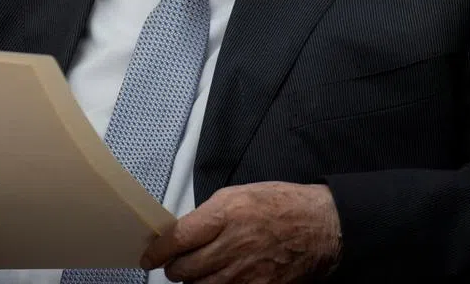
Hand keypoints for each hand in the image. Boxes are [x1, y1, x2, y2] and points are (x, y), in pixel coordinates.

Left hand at [140, 181, 341, 282]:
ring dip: (192, 282)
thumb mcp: (240, 194)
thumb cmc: (282, 205)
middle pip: (184, 269)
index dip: (158, 251)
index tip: (150, 257)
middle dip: (174, 268)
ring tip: (197, 273)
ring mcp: (245, 272)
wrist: (320, 226)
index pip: (178, 239)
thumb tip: (184, 233)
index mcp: (225, 214)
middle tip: (174, 264)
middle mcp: (232, 245)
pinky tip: (218, 281)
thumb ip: (209, 215)